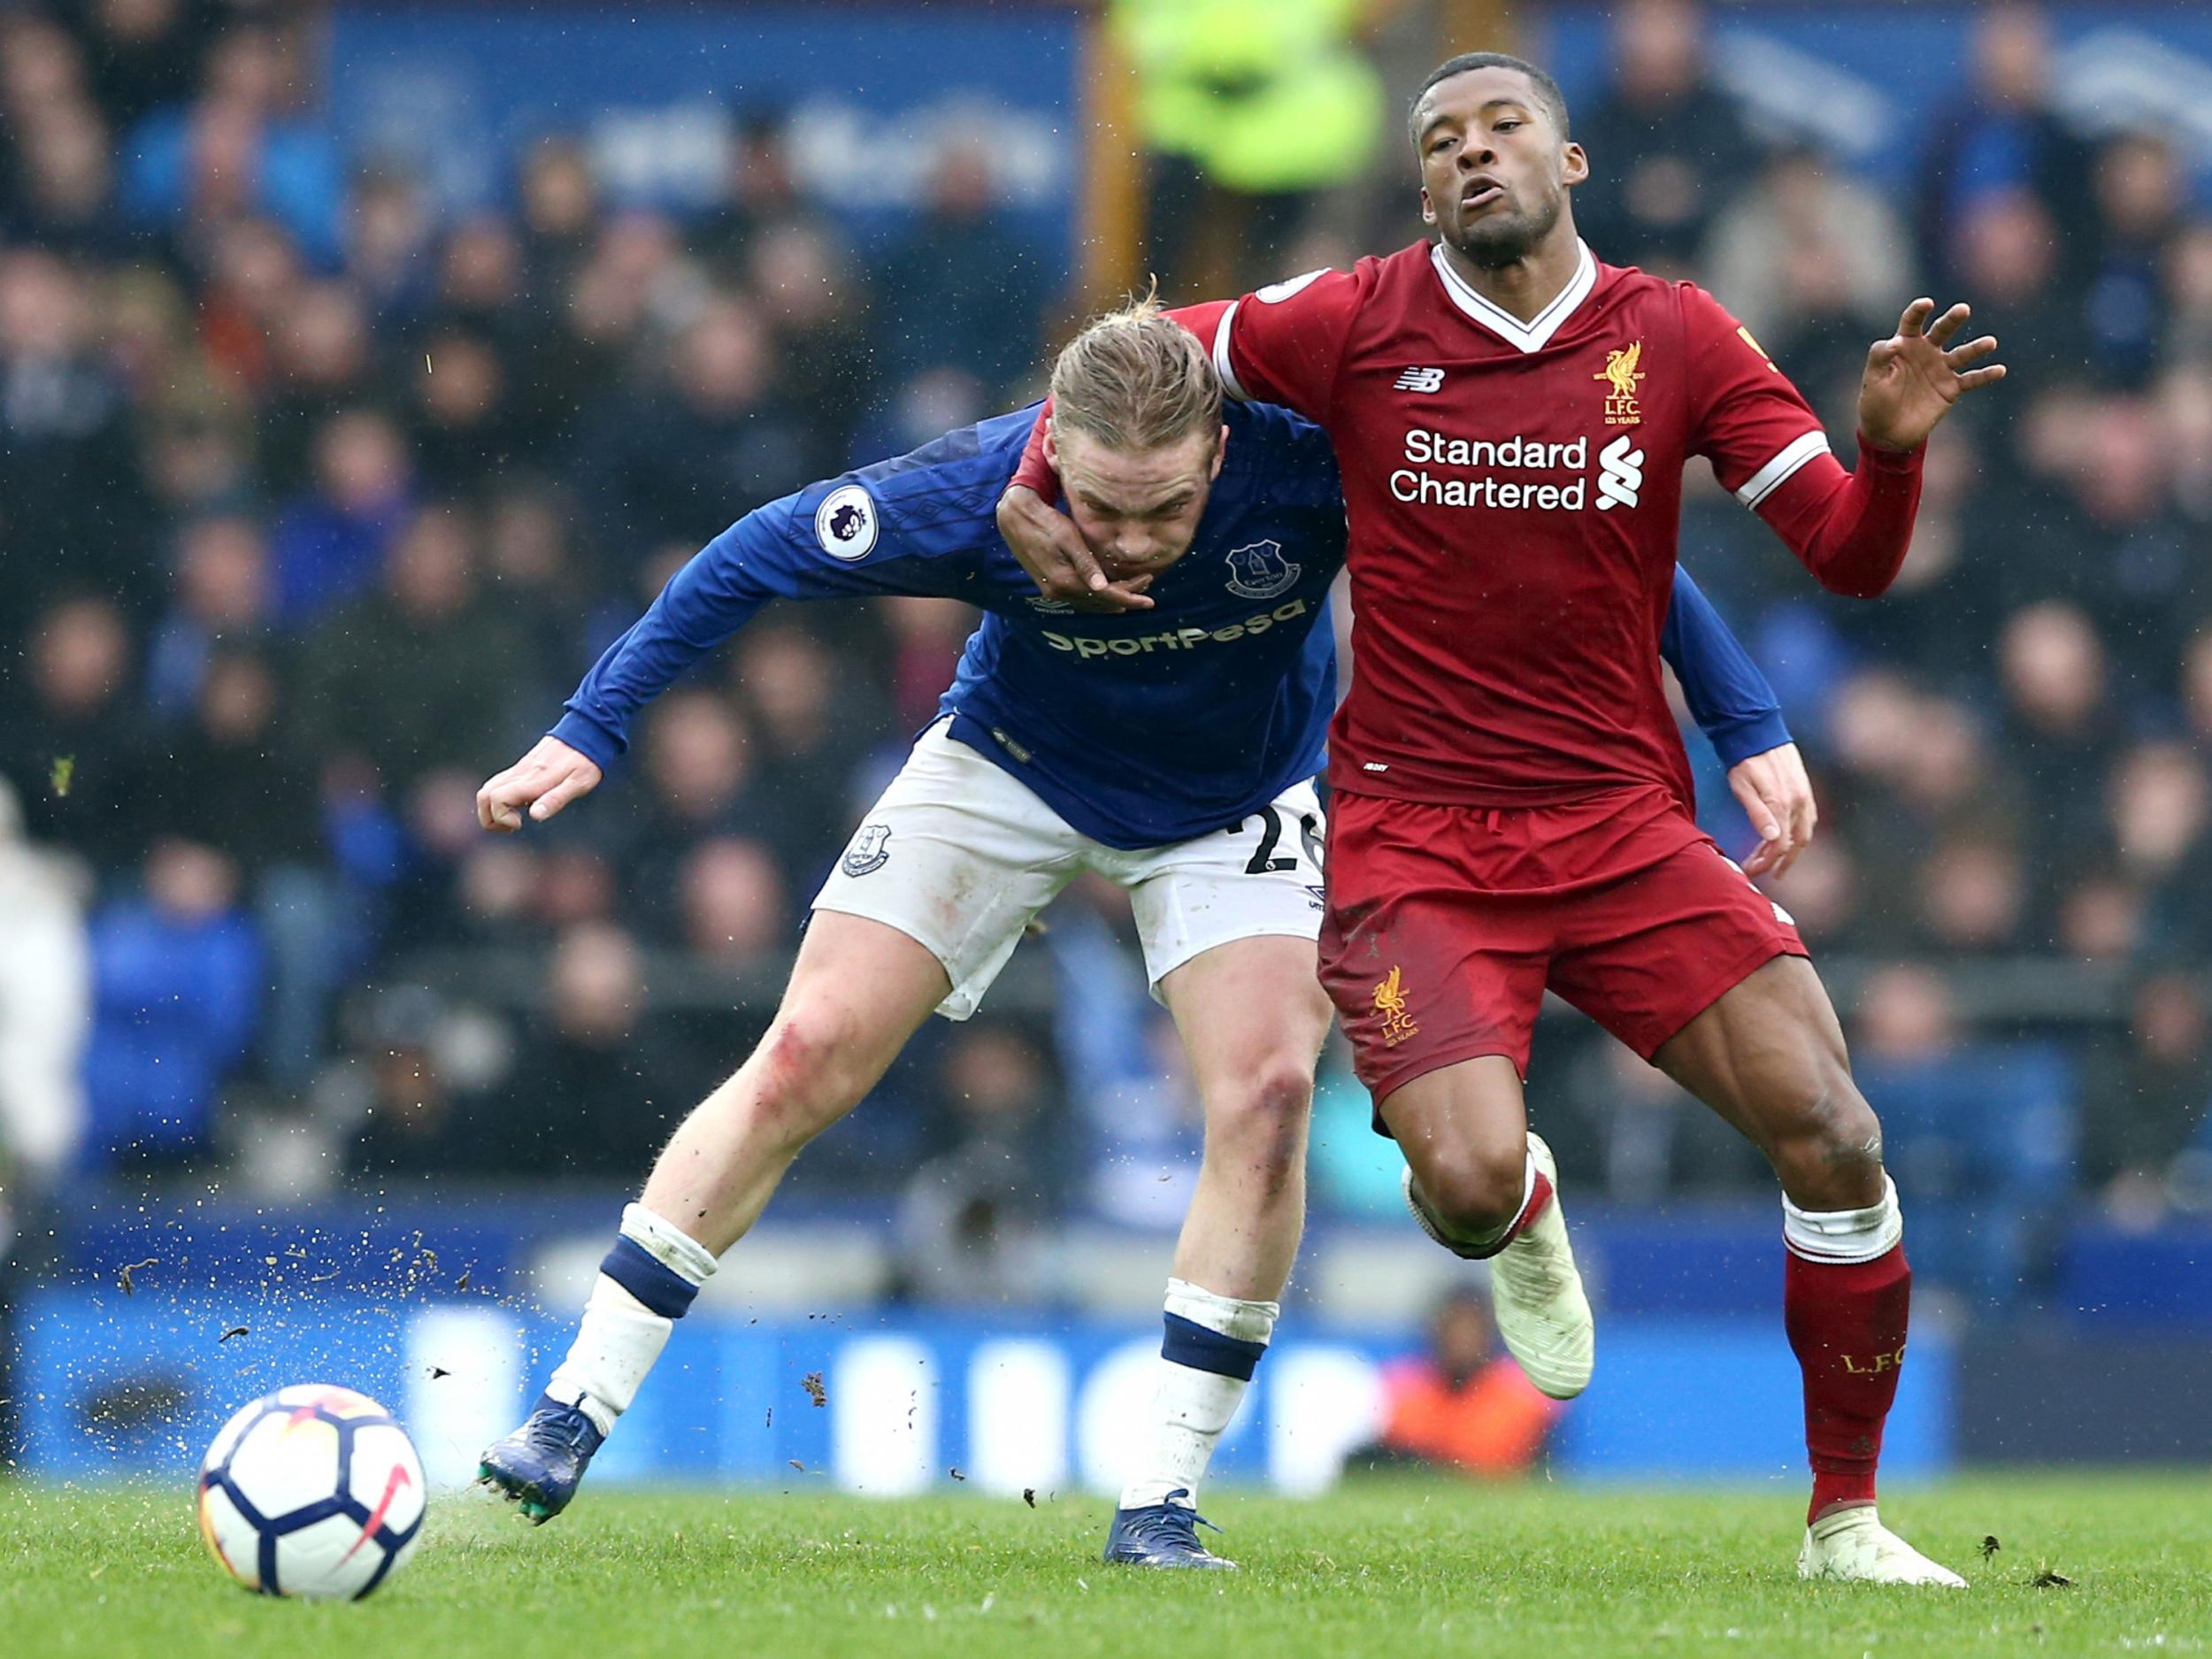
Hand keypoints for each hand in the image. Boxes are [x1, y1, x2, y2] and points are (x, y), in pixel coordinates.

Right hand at [476, 735, 602, 831]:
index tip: (520, 823)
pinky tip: (520, 805)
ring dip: (492, 809)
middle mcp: (520, 773)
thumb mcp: (578, 784)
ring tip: (515, 819)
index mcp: (532, 780)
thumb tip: (535, 816)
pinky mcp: (521, 767)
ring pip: (488, 788)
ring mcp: (518, 769)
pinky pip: (498, 783)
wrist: (585, 732)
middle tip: (513, 825)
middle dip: (490, 818)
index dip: (501, 817)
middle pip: (484, 795)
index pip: (496, 799)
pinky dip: (499, 799)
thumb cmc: (585, 761)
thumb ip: (555, 800)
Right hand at [995, 485, 1154, 612]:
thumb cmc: (1045, 522)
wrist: (1015, 518)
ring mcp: (1052, 590)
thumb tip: (1102, 587)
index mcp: (1065, 580)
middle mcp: (1059, 591)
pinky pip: (1079, 598)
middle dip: (1125, 597)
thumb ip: (1085, 564)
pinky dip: (1096, 598)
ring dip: (1111, 600)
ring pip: (1089, 603)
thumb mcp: (1068, 538)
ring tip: (1132, 592)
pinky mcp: (1049, 584)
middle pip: (1099, 602)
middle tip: (1146, 588)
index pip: (1106, 596)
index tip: (1149, 601)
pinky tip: (1106, 592)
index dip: (1129, 598)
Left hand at [1728, 742, 1816, 878]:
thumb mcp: (1743, 787)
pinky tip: (1784, 837)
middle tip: (1760, 871)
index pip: (1779, 845)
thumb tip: (1774, 840)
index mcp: (1782, 804)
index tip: (1749, 870)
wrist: (1758, 731)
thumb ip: (1758, 814)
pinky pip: (1807, 819)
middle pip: (1795, 843)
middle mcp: (1799, 802)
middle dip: (1778, 861)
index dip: (1765, 862)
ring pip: (1803, 833)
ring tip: (1771, 859)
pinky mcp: (1805, 790)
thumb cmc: (1744, 761)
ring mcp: (1805, 796)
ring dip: (1789, 850)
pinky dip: (1797, 833)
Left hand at [1857, 297, 2004, 452]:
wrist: (1887, 432)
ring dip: (1976, 348)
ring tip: (1990, 343)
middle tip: (1963, 309)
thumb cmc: (1875, 402)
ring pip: (1962, 354)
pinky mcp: (1951, 388)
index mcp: (1905, 345)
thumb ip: (1880, 357)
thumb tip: (1896, 342)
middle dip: (1952, 319)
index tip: (1927, 303)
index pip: (1912, 322)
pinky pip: (1972, 379)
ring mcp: (1941, 369)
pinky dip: (1986, 375)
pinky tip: (1999, 370)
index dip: (1919, 311)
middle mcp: (1926, 352)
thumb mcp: (1873, 379)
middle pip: (1942, 330)